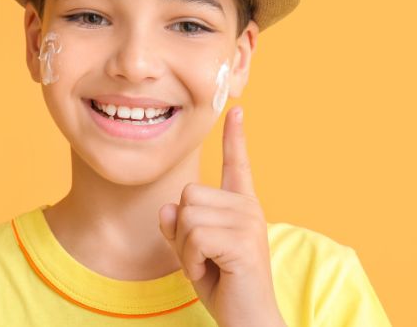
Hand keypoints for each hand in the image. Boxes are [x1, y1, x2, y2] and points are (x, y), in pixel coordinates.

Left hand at [158, 107, 285, 326]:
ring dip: (185, 248)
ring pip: (186, 215)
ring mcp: (248, 221)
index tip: (238, 110)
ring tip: (208, 266)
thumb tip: (168, 207)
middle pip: (187, 194)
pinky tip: (209, 272)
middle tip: (203, 257)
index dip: (235, 138)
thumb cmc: (223, 285)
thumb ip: (178, 228)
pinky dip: (190, 260)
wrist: (246, 321)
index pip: (236, 164)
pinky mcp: (242, 239)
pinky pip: (193, 236)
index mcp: (240, 206)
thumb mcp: (192, 252)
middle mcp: (247, 207)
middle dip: (181, 231)